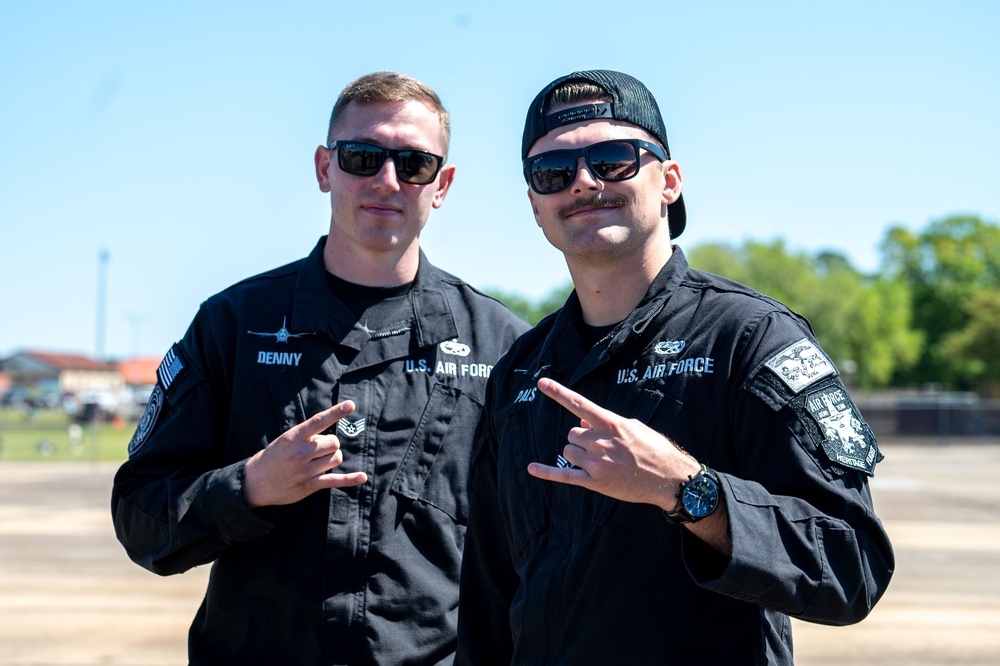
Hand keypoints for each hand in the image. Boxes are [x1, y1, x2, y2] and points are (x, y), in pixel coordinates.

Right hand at [243, 401, 367, 507]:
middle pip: (334, 443)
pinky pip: (335, 480)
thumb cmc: (274, 456)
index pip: (319, 421)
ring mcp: (306, 470)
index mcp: (294, 437)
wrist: (255, 482)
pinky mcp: (310, 485)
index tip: (351, 405)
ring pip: (336, 459)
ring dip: (332, 458)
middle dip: (331, 444)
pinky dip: (350, 479)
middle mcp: (301, 453)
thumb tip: (331, 440)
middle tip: (318, 449)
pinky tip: (362, 477)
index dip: (336, 412)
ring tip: (319, 461)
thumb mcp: (286, 440)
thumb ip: (308, 437)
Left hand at [527, 378, 699, 509]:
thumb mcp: (633, 426)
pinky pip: (563, 475)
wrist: (668, 479)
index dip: (558, 392)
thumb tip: (583, 423)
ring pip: (569, 451)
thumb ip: (605, 423)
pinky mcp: (594, 482)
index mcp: (610, 423)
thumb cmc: (654, 449)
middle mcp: (599, 441)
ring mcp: (595, 463)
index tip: (541, 383)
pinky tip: (532, 468)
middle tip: (603, 447)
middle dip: (582, 438)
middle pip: (572, 433)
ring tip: (602, 461)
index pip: (578, 403)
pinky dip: (546, 472)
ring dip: (578, 454)